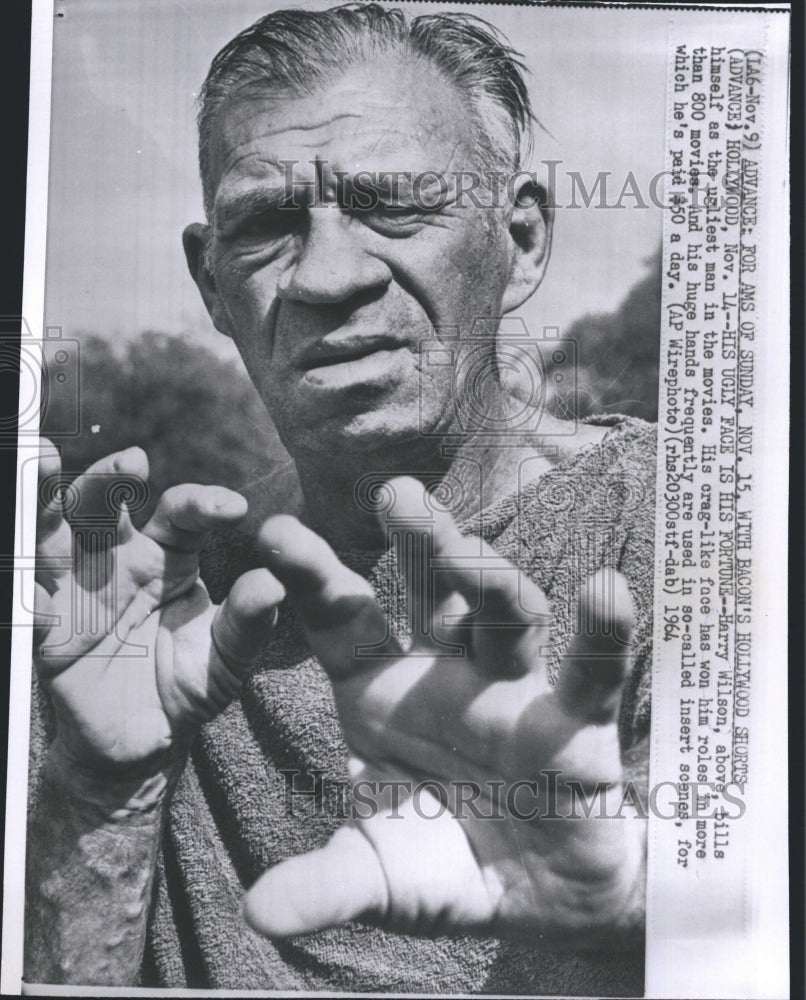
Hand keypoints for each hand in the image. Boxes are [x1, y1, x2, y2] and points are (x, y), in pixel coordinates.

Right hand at [34, 440, 283, 783]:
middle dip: (110, 477)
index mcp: (168, 555)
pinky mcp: (48, 631)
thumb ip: (248, 622)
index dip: (204, 503)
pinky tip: (36, 598)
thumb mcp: (228, 658)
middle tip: (131, 462)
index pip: (182, 513)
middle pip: (105, 504)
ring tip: (44, 464)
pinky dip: (28, 596)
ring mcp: (76, 590)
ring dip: (45, 502)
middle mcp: (118, 560)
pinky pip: (30, 606)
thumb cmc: (192, 684)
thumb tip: (274, 584)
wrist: (148, 741)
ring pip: (54, 536)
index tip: (234, 509)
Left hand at [242, 477, 644, 945]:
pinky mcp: (578, 717)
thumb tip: (256, 912)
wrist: (541, 895)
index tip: (274, 531)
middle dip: (417, 543)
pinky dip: (601, 633)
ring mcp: (513, 687)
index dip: (309, 578)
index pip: (340, 621)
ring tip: (467, 551)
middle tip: (397, 494)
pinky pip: (592, 668)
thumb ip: (327, 885)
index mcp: (380, 694)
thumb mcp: (382, 878)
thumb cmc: (447, 868)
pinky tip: (604, 591)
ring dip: (490, 577)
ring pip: (506, 614)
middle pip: (430, 593)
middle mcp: (445, 673)